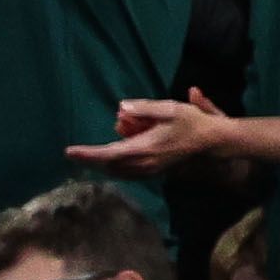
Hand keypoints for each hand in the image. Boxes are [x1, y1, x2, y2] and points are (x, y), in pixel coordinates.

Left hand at [69, 94, 241, 171]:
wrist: (211, 142)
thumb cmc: (191, 123)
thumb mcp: (169, 108)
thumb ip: (144, 108)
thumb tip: (121, 108)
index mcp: (143, 149)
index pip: (107, 154)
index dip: (87, 154)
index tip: (68, 152)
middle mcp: (142, 164)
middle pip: (108, 164)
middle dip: (94, 156)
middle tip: (84, 146)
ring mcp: (147, 171)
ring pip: (116, 169)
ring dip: (106, 158)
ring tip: (105, 144)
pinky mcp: (152, 172)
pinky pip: (126, 171)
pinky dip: (117, 162)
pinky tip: (121, 151)